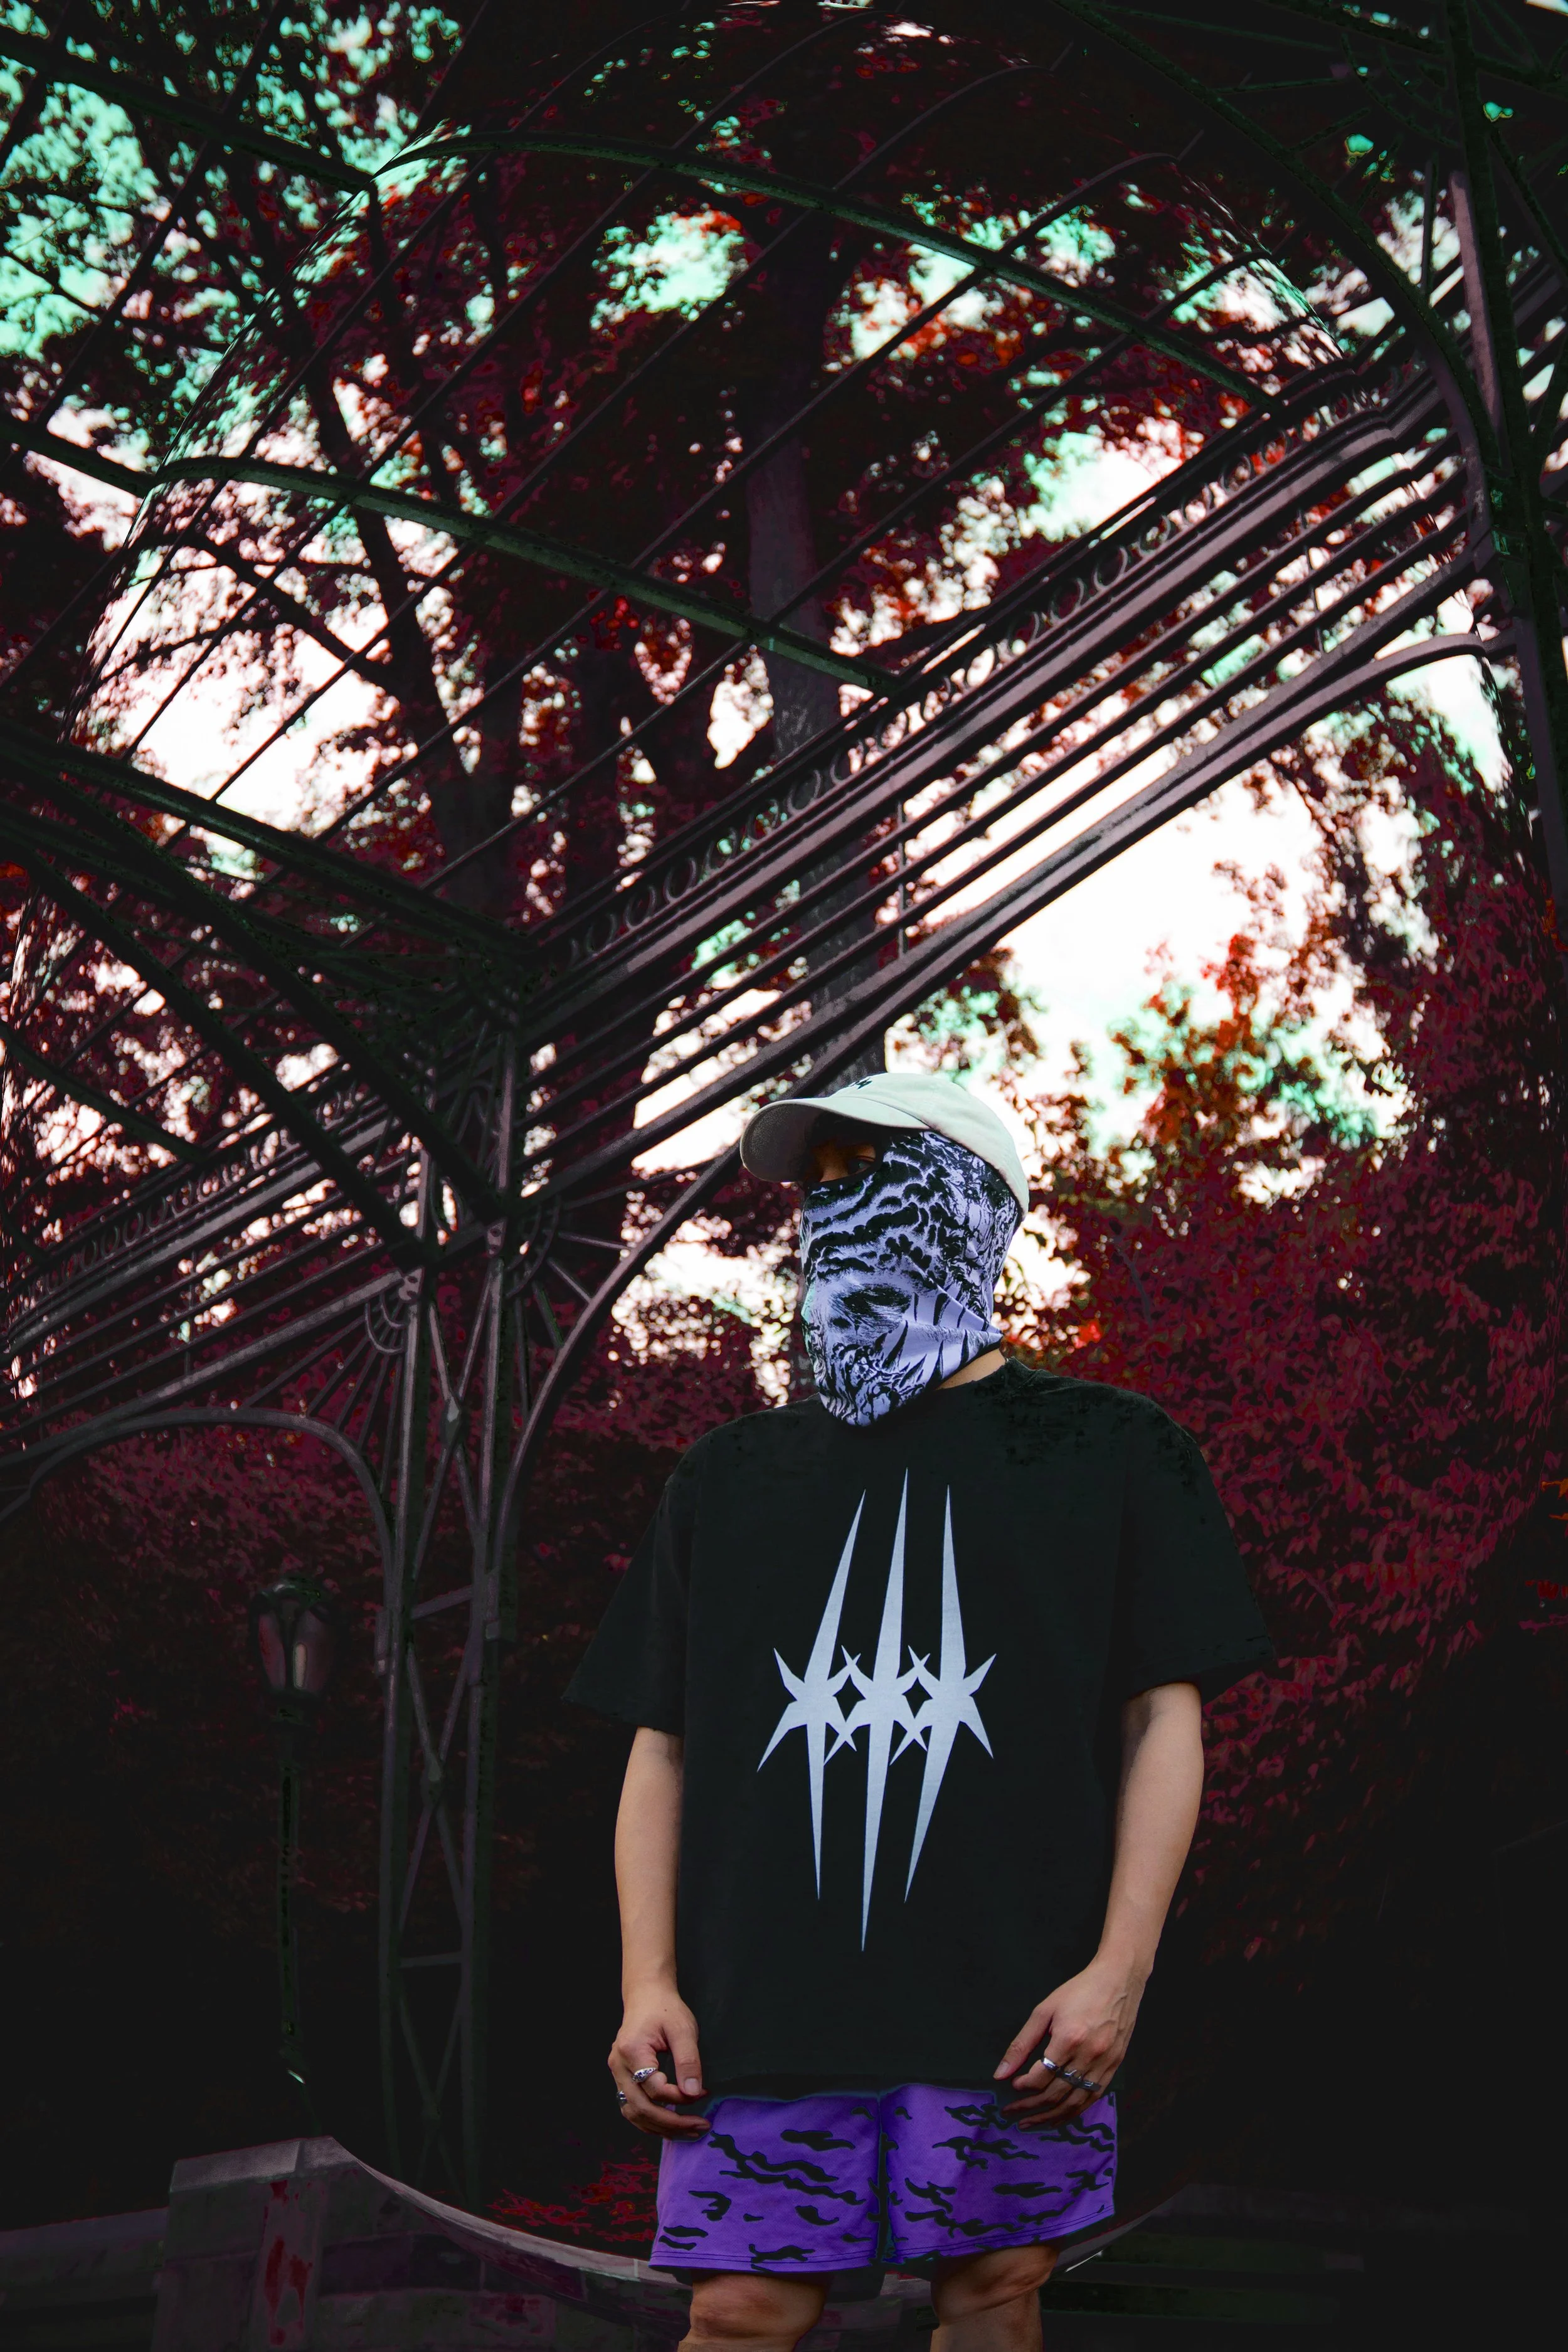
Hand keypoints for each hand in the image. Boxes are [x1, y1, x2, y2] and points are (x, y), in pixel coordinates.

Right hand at [609, 1979, 709, 2137]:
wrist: (646, 1996)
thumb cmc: (665, 2009)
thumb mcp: (683, 2029)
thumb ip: (688, 2061)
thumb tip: (693, 2093)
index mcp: (631, 2051)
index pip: (654, 2089)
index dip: (679, 2097)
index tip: (703, 2093)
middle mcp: (618, 2066)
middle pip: (641, 2108)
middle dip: (673, 2123)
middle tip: (701, 2126)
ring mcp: (616, 2075)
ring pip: (634, 2115)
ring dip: (662, 2128)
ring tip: (690, 2131)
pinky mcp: (622, 2079)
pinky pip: (633, 2109)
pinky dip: (652, 2122)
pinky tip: (671, 2126)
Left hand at [992, 1958, 1144, 2125]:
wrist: (1118, 1981)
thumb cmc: (1078, 1991)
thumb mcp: (1045, 2010)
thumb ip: (1021, 2043)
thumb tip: (1000, 2074)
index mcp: (1069, 2038)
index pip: (1041, 2076)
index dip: (1024, 2086)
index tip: (1012, 2087)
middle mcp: (1089, 2056)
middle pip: (1056, 2093)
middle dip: (1030, 2107)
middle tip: (1011, 2113)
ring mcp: (1104, 2064)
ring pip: (1074, 2103)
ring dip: (1049, 2117)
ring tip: (1029, 2123)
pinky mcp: (1114, 2068)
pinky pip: (1091, 2099)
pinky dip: (1073, 2112)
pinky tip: (1057, 2118)